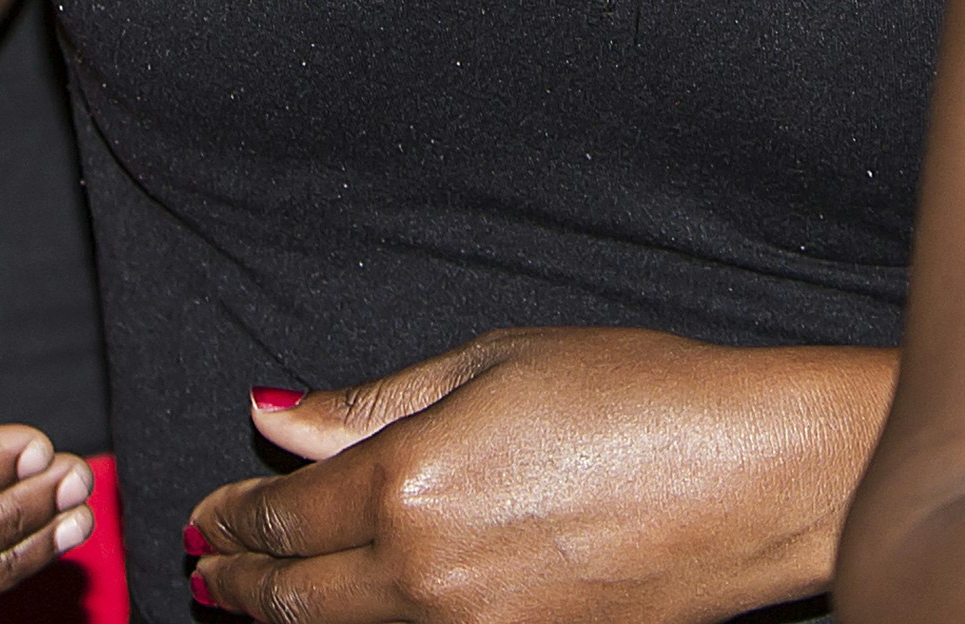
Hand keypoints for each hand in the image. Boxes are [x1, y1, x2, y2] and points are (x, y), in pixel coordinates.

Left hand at [191, 329, 885, 623]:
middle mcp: (427, 579)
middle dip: (240, 583)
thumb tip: (280, 415)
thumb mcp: (493, 365)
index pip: (284, 518)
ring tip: (262, 601)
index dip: (233, 518)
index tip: (209, 513)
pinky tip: (362, 617)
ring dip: (295, 619)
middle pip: (299, 599)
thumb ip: (373, 404)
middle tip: (208, 570)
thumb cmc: (642, 397)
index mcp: (408, 486)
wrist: (756, 480)